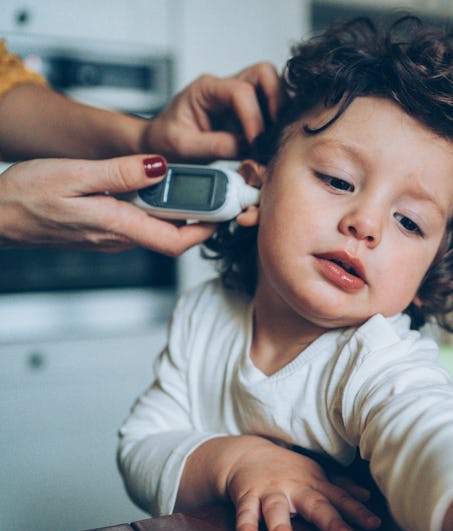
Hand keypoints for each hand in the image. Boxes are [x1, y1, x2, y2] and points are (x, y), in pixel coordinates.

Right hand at [0, 156, 214, 254]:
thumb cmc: (24, 196)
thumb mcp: (74, 175)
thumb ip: (120, 173)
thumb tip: (160, 168)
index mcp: (116, 226)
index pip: (176, 240)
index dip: (207, 228)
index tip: (227, 209)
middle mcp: (119, 237)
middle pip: (174, 234)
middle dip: (203, 216)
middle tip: (223, 190)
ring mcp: (111, 236)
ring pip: (158, 227)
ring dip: (182, 210)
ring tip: (201, 184)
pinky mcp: (104, 228)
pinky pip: (141, 221)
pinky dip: (158, 207)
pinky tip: (160, 186)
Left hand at [140, 62, 279, 161]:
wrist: (158, 143)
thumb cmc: (165, 139)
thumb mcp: (184, 146)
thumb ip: (217, 145)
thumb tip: (248, 148)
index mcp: (206, 88)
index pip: (241, 92)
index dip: (253, 118)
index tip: (254, 142)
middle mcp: (225, 87)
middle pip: (264, 74)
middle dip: (276, 100)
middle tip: (275, 129)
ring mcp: (237, 98)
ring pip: (273, 86)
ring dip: (279, 110)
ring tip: (272, 136)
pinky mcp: (246, 112)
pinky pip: (270, 107)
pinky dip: (276, 121)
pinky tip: (269, 139)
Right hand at [182, 436, 380, 530]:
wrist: (246, 452)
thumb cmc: (289, 469)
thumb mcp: (317, 474)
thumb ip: (341, 488)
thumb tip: (367, 497)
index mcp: (315, 484)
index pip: (340, 498)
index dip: (358, 512)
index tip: (375, 524)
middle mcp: (295, 487)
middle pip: (315, 505)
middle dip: (330, 522)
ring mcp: (270, 491)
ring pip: (276, 510)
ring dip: (281, 528)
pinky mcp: (247, 496)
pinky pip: (245, 513)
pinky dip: (246, 527)